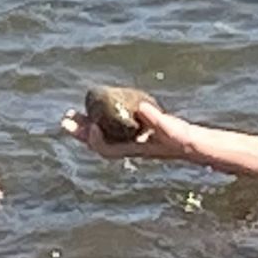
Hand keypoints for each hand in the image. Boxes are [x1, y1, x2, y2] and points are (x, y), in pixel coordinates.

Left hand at [59, 99, 198, 161]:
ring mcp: (130, 139)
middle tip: (65, 120)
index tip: (92, 126)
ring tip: (72, 115)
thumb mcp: (174, 130)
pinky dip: (100, 118)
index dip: (96, 141)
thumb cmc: (183, 139)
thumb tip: (141, 108)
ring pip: (102, 134)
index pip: (109, 149)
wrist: (193, 144)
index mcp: (136, 149)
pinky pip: (111, 126)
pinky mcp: (135, 131)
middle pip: (99, 142)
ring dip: (86, 125)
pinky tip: (95, 109)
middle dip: (82, 132)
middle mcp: (129, 146)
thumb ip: (159, 121)